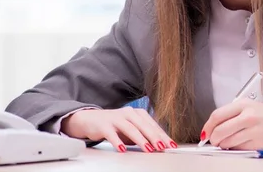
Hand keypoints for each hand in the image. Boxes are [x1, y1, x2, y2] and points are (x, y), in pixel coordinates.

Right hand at [61, 108, 177, 152]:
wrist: (92, 120)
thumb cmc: (116, 126)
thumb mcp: (132, 130)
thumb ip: (144, 135)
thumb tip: (160, 145)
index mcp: (138, 113)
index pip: (153, 125)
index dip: (163, 135)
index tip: (171, 145)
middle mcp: (129, 113)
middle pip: (144, 126)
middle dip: (155, 137)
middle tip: (163, 147)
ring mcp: (117, 118)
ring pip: (131, 129)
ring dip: (141, 140)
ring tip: (148, 149)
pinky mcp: (104, 125)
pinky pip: (112, 134)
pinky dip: (117, 141)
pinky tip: (122, 149)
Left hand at [201, 100, 262, 149]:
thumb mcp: (250, 106)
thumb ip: (231, 114)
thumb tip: (213, 127)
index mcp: (244, 104)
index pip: (217, 115)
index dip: (208, 126)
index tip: (205, 132)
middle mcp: (248, 116)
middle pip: (219, 131)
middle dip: (213, 139)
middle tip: (214, 140)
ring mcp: (252, 130)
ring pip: (227, 142)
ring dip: (223, 145)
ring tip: (230, 141)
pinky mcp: (257, 143)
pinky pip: (238, 149)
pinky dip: (235, 148)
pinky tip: (241, 143)